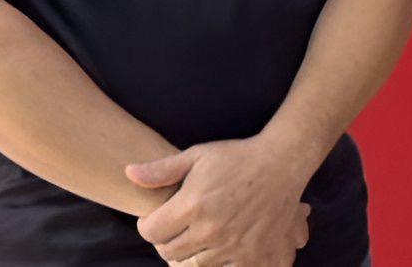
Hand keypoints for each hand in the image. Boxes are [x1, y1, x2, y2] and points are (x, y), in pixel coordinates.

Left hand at [127, 137, 311, 265]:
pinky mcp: (255, 257)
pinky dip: (219, 265)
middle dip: (167, 242)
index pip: (151, 232)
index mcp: (193, 205)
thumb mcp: (198, 156)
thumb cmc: (237, 157)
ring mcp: (234, 247)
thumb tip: (129, 172)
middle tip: (177, 229)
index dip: (148, 225)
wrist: (283, 163)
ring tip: (197, 238)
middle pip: (169, 254)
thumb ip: (162, 170)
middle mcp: (211, 230)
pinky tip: (220, 251)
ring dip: (191, 256)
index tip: (156, 219)